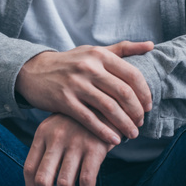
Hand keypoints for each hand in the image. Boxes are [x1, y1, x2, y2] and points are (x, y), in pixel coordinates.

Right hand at [15, 41, 154, 145]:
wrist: (34, 70)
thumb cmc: (71, 62)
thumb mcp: (95, 51)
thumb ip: (123, 49)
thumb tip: (151, 45)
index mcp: (100, 55)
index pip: (132, 75)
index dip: (144, 93)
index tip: (148, 106)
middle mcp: (89, 67)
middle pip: (123, 92)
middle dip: (136, 111)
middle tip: (141, 122)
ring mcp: (76, 84)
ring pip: (109, 108)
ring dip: (124, 124)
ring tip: (132, 133)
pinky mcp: (64, 101)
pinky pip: (90, 120)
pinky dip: (105, 132)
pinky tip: (114, 140)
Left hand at [23, 112, 111, 185]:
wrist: (108, 101)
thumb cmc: (81, 120)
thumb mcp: (58, 126)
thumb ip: (48, 149)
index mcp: (42, 133)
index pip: (29, 169)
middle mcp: (56, 138)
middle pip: (43, 180)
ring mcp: (75, 143)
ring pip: (65, 184)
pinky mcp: (95, 148)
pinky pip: (86, 181)